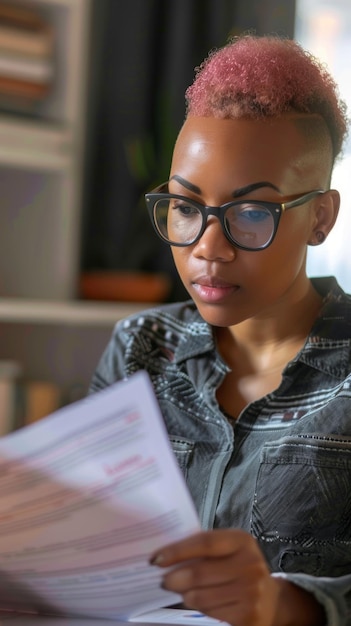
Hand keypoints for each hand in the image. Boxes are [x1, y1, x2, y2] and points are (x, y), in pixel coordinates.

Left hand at [149, 529, 324, 625]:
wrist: (271, 599)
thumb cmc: (239, 567)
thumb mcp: (228, 550)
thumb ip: (203, 548)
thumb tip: (165, 556)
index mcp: (242, 541)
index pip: (204, 542)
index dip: (177, 551)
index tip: (156, 559)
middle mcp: (250, 564)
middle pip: (198, 573)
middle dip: (174, 578)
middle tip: (164, 580)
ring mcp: (251, 592)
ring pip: (200, 597)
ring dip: (185, 595)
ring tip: (183, 591)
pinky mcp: (248, 616)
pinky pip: (210, 613)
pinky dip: (199, 608)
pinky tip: (199, 602)